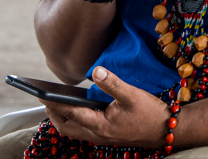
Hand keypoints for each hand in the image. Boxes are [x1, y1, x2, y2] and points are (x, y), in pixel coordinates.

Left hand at [40, 67, 169, 147]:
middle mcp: (98, 134)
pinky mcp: (107, 135)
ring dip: (62, 118)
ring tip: (54, 102)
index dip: (54, 104)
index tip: (41, 94)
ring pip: (74, 130)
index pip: (70, 114)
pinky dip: (73, 120)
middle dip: (53, 114)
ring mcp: (102, 137)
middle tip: (43, 98)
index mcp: (100, 125)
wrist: (166, 130)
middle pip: (66, 128)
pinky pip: (83, 130)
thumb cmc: (149, 113)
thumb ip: (111, 83)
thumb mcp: (131, 95)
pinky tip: (75, 107)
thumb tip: (95, 70)